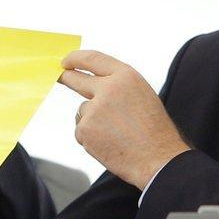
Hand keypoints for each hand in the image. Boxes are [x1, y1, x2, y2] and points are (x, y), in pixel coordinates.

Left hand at [59, 50, 190, 190]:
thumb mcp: (142, 95)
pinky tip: (109, 144)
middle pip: (76, 79)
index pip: (93, 59)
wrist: (157, 160)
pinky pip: (81, 129)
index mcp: (125, 76)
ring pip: (83, 110)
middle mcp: (108, 88)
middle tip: (61, 77)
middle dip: (66, 78)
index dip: (76, 58)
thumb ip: (117, 85)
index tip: (66, 61)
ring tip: (116, 134)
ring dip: (92, 121)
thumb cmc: (154, 131)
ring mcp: (94, 109)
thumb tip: (94, 85)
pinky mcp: (85, 129)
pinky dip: (90, 137)